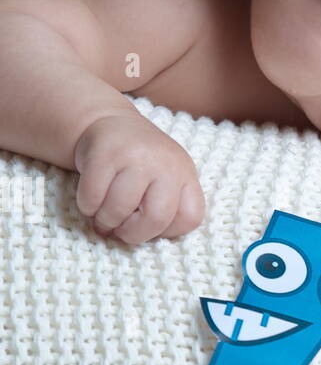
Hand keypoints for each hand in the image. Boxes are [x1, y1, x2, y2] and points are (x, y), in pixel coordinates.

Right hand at [73, 113, 205, 243]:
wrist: (111, 124)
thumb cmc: (139, 166)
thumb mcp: (165, 182)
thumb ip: (164, 210)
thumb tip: (138, 239)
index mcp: (186, 175)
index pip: (190, 218)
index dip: (167, 232)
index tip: (148, 225)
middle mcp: (166, 163)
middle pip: (156, 219)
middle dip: (132, 234)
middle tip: (118, 230)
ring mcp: (136, 156)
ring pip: (119, 209)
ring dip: (105, 222)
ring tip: (102, 215)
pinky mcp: (105, 152)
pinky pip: (92, 197)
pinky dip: (87, 207)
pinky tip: (91, 200)